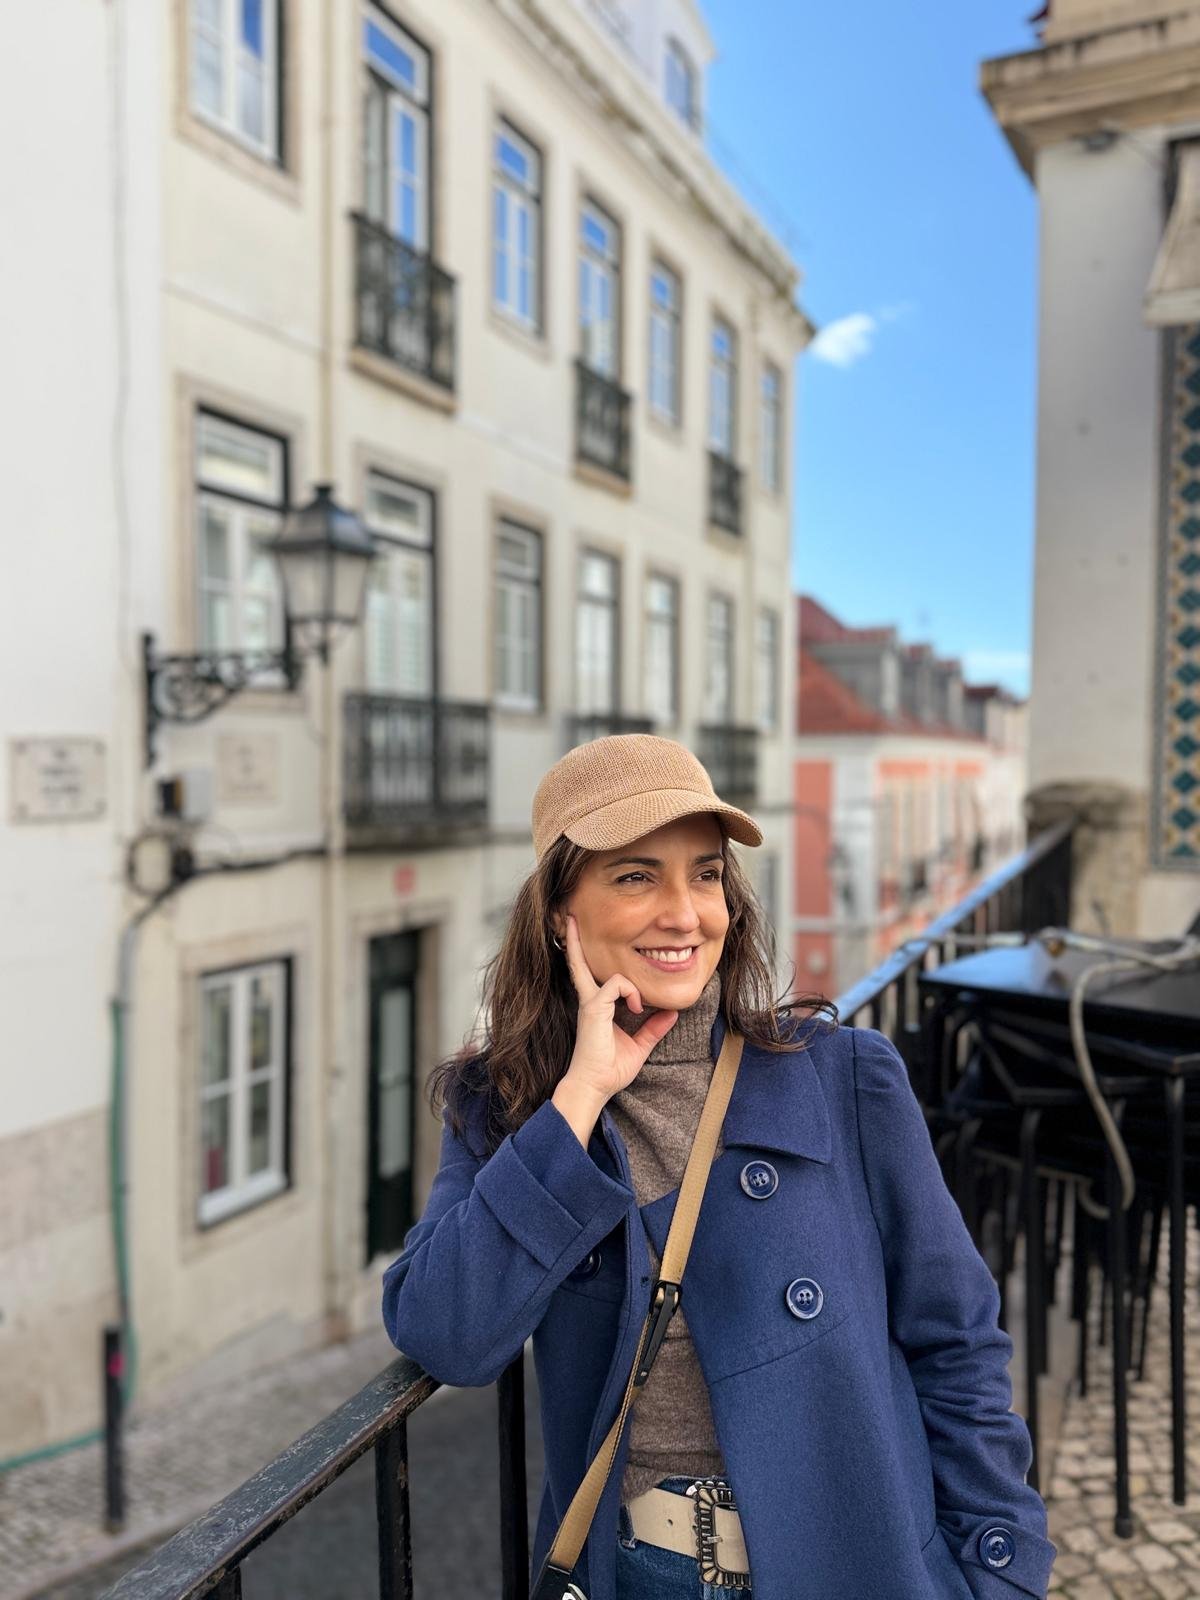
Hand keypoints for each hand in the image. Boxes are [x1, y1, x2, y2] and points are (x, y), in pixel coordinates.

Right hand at [557, 911, 678, 1105]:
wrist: (594, 1086)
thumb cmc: (610, 1070)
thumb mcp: (639, 1046)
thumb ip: (654, 1029)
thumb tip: (672, 1014)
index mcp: (597, 1006)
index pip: (590, 974)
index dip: (588, 957)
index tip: (588, 941)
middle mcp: (590, 999)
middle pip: (578, 962)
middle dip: (576, 939)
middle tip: (571, 916)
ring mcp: (590, 1002)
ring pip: (604, 971)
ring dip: (630, 985)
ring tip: (639, 1007)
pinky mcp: (593, 1007)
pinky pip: (615, 984)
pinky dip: (630, 993)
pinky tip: (636, 1009)